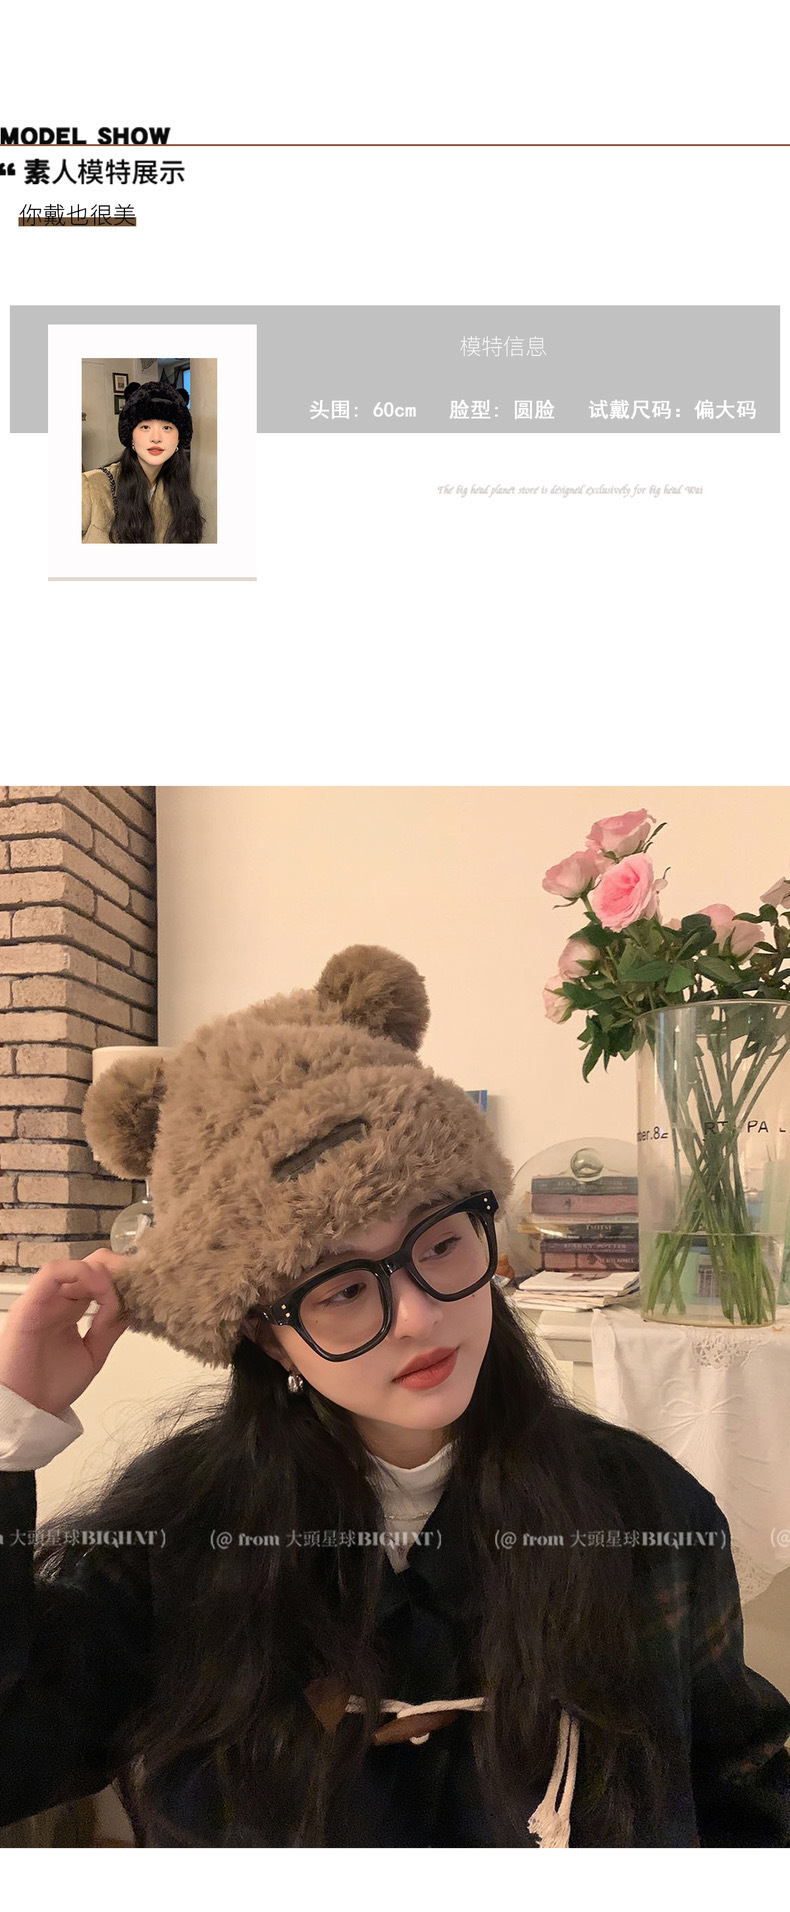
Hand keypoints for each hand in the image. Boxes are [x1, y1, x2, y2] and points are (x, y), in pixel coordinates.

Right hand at [0, 1250, 129, 1417]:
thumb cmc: (52, 1386)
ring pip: (72, 1266)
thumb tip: (130, 1304)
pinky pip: (52, 1273)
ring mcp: (44, 1300)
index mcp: (71, 1310)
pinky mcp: (31, 1304)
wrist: (26, 1409)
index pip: (97, 1280)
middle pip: (88, 1267)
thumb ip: (109, 1328)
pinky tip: (100, 1287)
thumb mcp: (93, 1354)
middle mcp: (58, 1301)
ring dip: (100, 1270)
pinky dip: (79, 1272)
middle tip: (139, 1278)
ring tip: (119, 1286)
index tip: (146, 1284)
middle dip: (115, 1268)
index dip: (121, 1278)